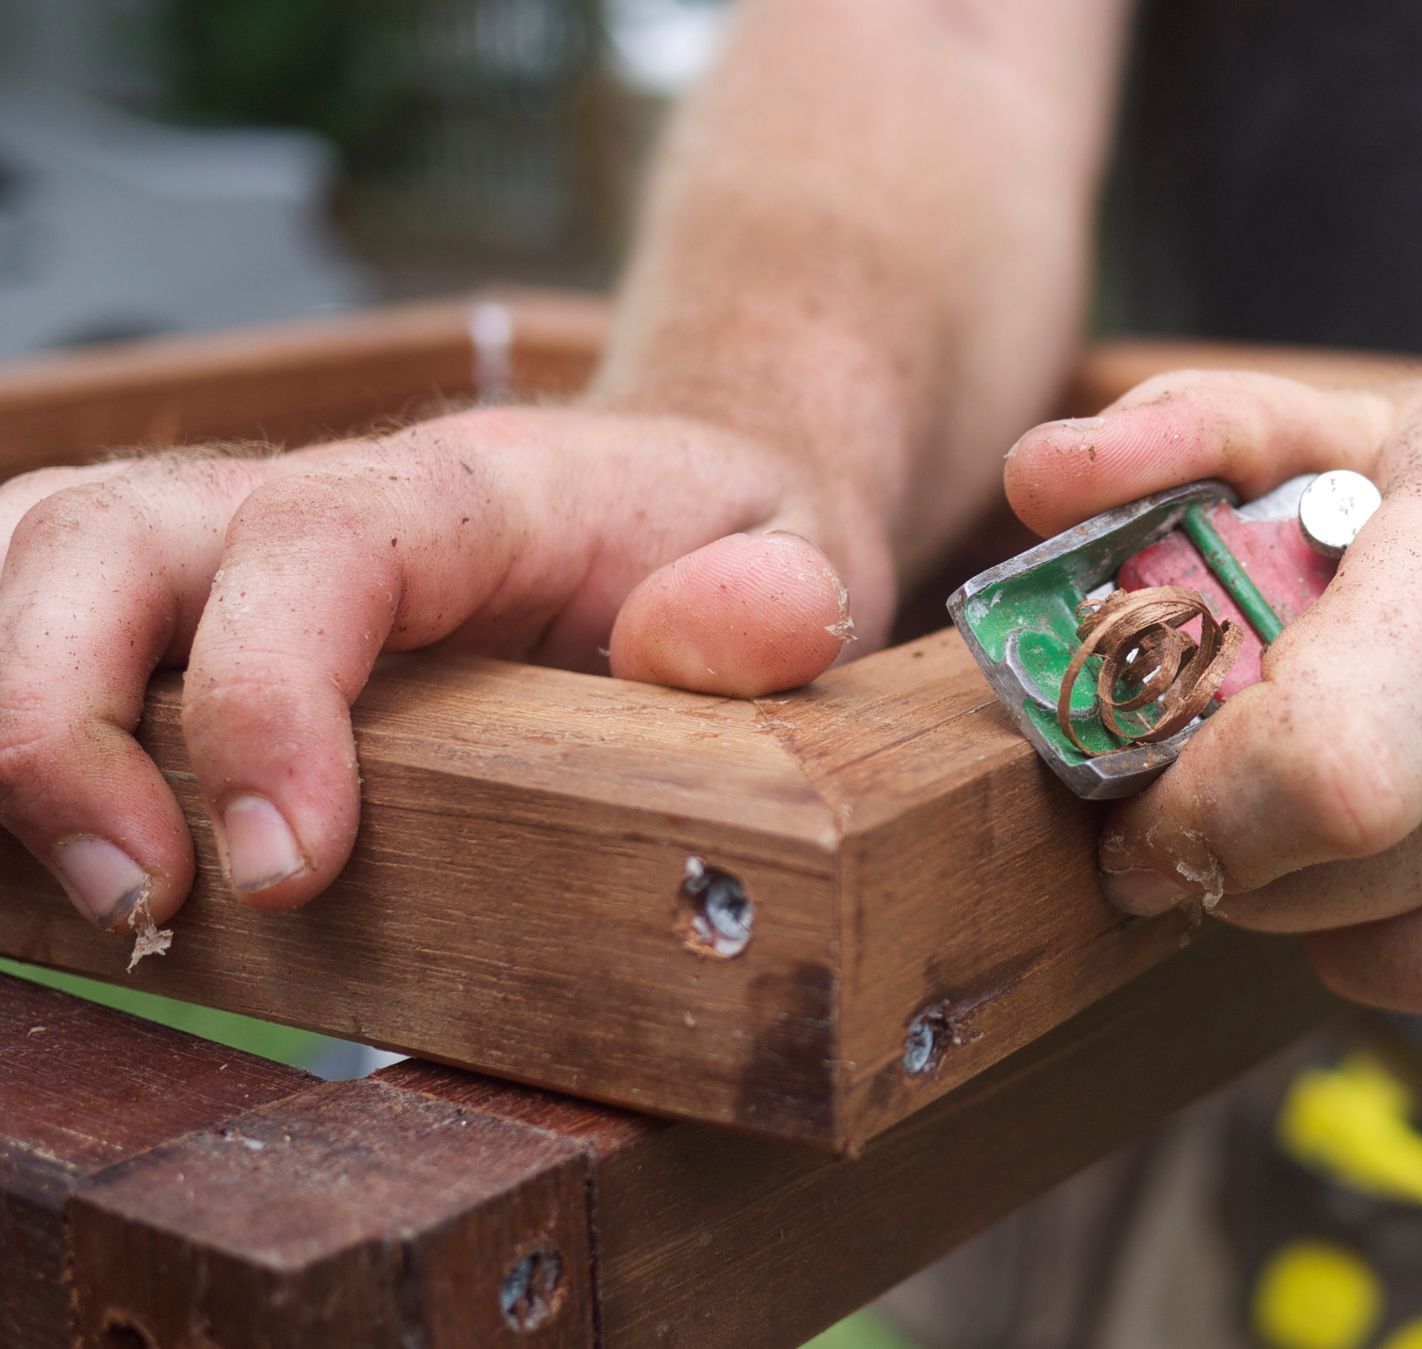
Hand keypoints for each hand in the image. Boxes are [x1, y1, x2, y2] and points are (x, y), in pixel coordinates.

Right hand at [0, 405, 895, 929]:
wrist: (679, 504)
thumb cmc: (722, 541)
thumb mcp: (802, 553)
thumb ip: (772, 599)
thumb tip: (728, 631)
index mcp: (466, 491)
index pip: (317, 541)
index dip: (264, 695)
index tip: (287, 866)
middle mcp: (311, 499)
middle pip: (101, 537)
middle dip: (59, 723)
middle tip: (146, 904)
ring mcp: (228, 547)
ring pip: (28, 561)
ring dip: (4, 721)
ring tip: (86, 895)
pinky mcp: (186, 612)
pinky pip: (31, 607)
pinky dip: (3, 706)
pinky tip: (35, 836)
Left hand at [1005, 370, 1421, 1091]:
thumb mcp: (1415, 424)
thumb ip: (1206, 438)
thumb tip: (1032, 481)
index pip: (1306, 775)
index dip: (1186, 811)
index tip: (1146, 800)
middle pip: (1308, 891)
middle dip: (1245, 851)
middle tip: (1280, 783)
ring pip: (1380, 981)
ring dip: (1349, 917)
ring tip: (1420, 806)